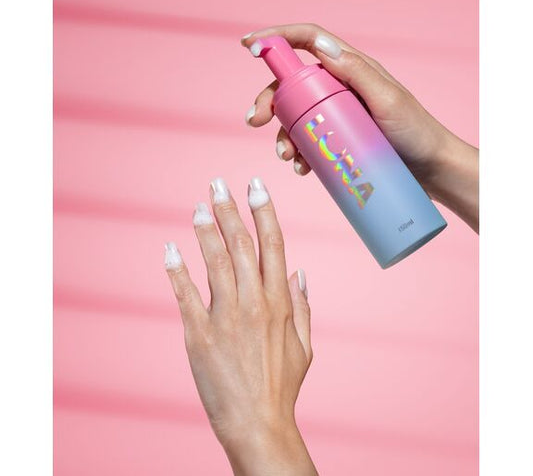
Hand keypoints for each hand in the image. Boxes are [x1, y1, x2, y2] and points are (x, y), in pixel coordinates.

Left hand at [165, 177, 316, 475]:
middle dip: (230, 210)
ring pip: (215, 263)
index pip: (273, 245)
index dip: (264, 212)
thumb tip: (299, 271)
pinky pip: (186, 295)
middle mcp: (255, 303)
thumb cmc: (282, 385)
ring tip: (199, 207)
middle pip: (242, 245)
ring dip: (206, 231)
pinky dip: (177, 271)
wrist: (258, 424)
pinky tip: (169, 249)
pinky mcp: (200, 335)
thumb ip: (303, 305)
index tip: (256, 187)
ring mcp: (226, 318)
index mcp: (281, 302)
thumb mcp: (304, 346)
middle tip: (218, 184)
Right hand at [242, 23, 478, 231]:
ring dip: (282, 135)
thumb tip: (321, 45)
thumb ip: (357, 72)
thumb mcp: (388, 100)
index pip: (308, 42)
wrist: (430, 170)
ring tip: (287, 158)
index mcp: (350, 69)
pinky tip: (300, 168)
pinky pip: (309, 141)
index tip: (249, 46)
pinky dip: (298, 153)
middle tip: (255, 122)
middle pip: (292, 85)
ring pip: (296, 117)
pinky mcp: (337, 140)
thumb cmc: (415, 132)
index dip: (277, 39)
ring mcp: (337, 115)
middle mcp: (339, 88)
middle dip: (269, 101)